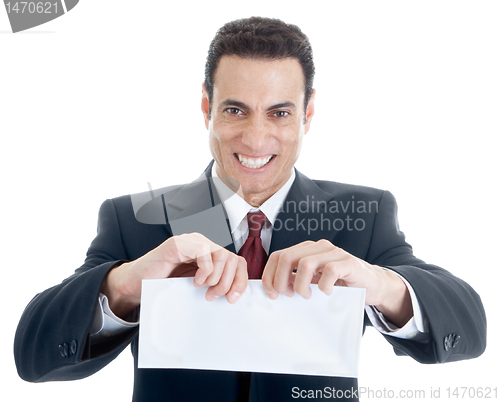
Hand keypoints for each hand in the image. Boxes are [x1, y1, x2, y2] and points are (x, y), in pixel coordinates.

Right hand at [102, 233, 247, 318]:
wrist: (136, 284)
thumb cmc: (164, 285)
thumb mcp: (195, 287)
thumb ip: (213, 286)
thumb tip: (235, 297)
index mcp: (210, 255)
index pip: (236, 261)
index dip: (240, 280)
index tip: (233, 299)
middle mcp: (203, 244)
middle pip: (232, 258)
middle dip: (228, 282)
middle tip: (214, 297)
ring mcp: (191, 242)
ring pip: (222, 254)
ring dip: (216, 278)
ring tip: (204, 290)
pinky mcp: (178, 244)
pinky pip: (204, 251)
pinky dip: (205, 270)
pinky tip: (195, 281)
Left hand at [261, 239, 412, 326]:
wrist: (371, 284)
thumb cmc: (339, 284)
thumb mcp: (313, 281)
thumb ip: (295, 280)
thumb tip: (272, 290)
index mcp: (306, 249)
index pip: (278, 255)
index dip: (270, 275)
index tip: (271, 294)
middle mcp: (318, 247)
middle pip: (287, 257)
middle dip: (281, 280)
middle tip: (288, 295)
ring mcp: (334, 252)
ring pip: (305, 263)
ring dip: (301, 284)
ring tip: (306, 296)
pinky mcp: (349, 262)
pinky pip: (330, 270)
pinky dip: (324, 285)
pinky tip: (326, 293)